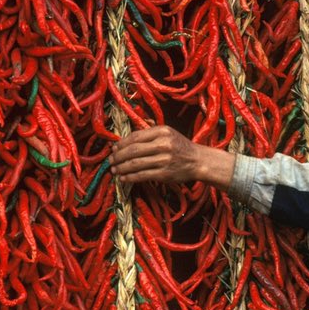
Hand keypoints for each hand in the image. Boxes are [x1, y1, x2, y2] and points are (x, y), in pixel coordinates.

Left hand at [109, 125, 235, 188]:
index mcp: (162, 131)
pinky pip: (142, 175)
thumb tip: (124, 141)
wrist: (198, 161)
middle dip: (118, 156)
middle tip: (110, 160)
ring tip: (114, 170)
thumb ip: (149, 134)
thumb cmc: (180, 146)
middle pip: (133, 150)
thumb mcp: (168, 133)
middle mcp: (163, 144)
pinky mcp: (164, 174)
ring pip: (135, 164)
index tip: (114, 149)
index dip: (122, 143)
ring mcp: (164, 159)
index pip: (135, 136)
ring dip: (121, 168)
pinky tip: (123, 178)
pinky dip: (130, 177)